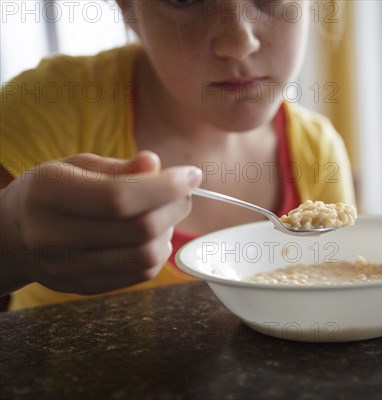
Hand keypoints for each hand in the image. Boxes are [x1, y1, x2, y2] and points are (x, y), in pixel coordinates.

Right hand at [0, 151, 201, 294]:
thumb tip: (154, 163)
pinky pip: (140, 274)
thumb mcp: (76, 166)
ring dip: (169, 232)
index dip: (166, 186)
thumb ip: (118, 168)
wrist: (11, 235)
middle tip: (183, 193)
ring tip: (166, 213)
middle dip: (175, 207)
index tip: (192, 174)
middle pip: (139, 230)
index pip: (120, 197)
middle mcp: (54, 237)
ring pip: (145, 257)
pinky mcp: (85, 287)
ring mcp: (68, 269)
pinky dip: (158, 252)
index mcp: (49, 195)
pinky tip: (153, 235)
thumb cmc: (51, 191)